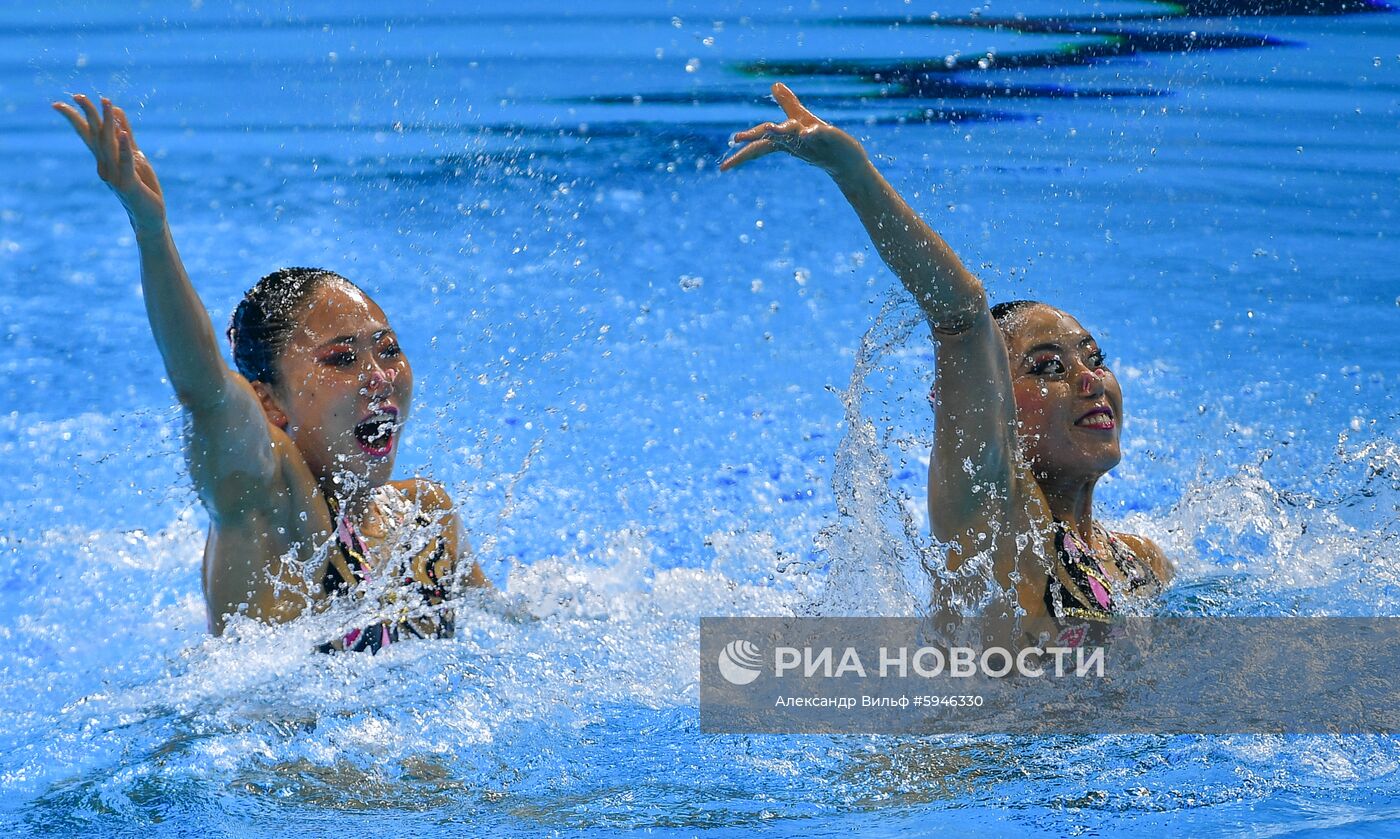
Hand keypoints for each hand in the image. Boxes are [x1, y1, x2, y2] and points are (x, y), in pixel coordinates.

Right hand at [53, 94, 165, 231]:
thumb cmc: (142, 186)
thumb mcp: (134, 156)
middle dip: (87, 114)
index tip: (57, 103)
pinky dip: (123, 148)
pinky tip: (122, 133)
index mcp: (105, 159)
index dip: (75, 119)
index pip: (88, 134)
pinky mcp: (129, 185)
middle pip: (95, 136)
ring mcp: (115, 176)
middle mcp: (105, 166)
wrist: (149, 216)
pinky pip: (125, 164)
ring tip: (106, 102)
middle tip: (77, 95)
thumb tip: (115, 111)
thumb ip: (125, 136)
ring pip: (109, 146)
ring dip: (108, 123)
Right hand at [720, 83, 868, 177]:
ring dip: (781, 132)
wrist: (847, 159)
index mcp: (785, 140)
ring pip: (793, 136)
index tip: (722, 168)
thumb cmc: (823, 142)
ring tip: (771, 127)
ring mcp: (812, 140)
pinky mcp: (829, 138)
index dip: (741, 155)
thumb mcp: (803, 119)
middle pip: (772, 138)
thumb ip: (788, 103)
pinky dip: (815, 133)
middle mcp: (795, 141)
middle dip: (755, 136)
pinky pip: (821, 134)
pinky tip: (810, 131)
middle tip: (736, 138)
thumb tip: (774, 84)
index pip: (759, 146)